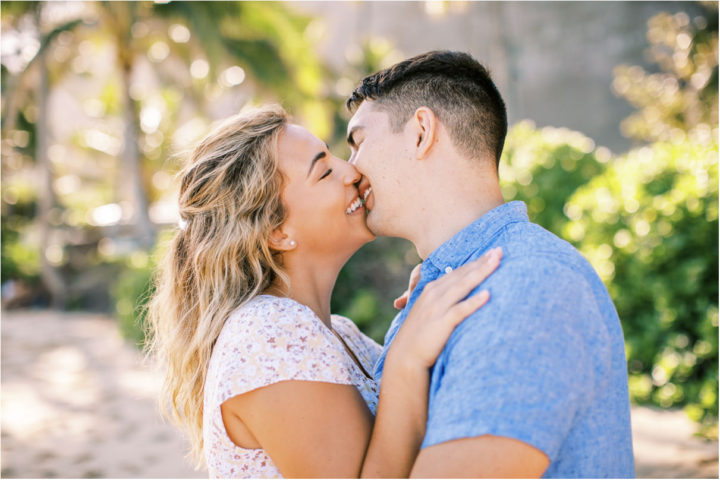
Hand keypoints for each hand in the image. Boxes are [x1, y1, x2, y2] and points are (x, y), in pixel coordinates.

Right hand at [387, 247, 502, 370]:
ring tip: (496, 262)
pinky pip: (460, 310)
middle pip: (463, 274)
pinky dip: (473, 302)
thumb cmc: (420, 336)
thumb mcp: (428, 312)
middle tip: (500, 251)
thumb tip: (457, 294)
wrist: (405, 357)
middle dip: (482, 261)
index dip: (475, 262)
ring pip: (463, 286)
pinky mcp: (441, 322)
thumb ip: (441, 300)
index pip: (457, 272)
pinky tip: (488, 295)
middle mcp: (434, 294)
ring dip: (481, 272)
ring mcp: (437, 307)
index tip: (492, 253)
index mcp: (431, 289)